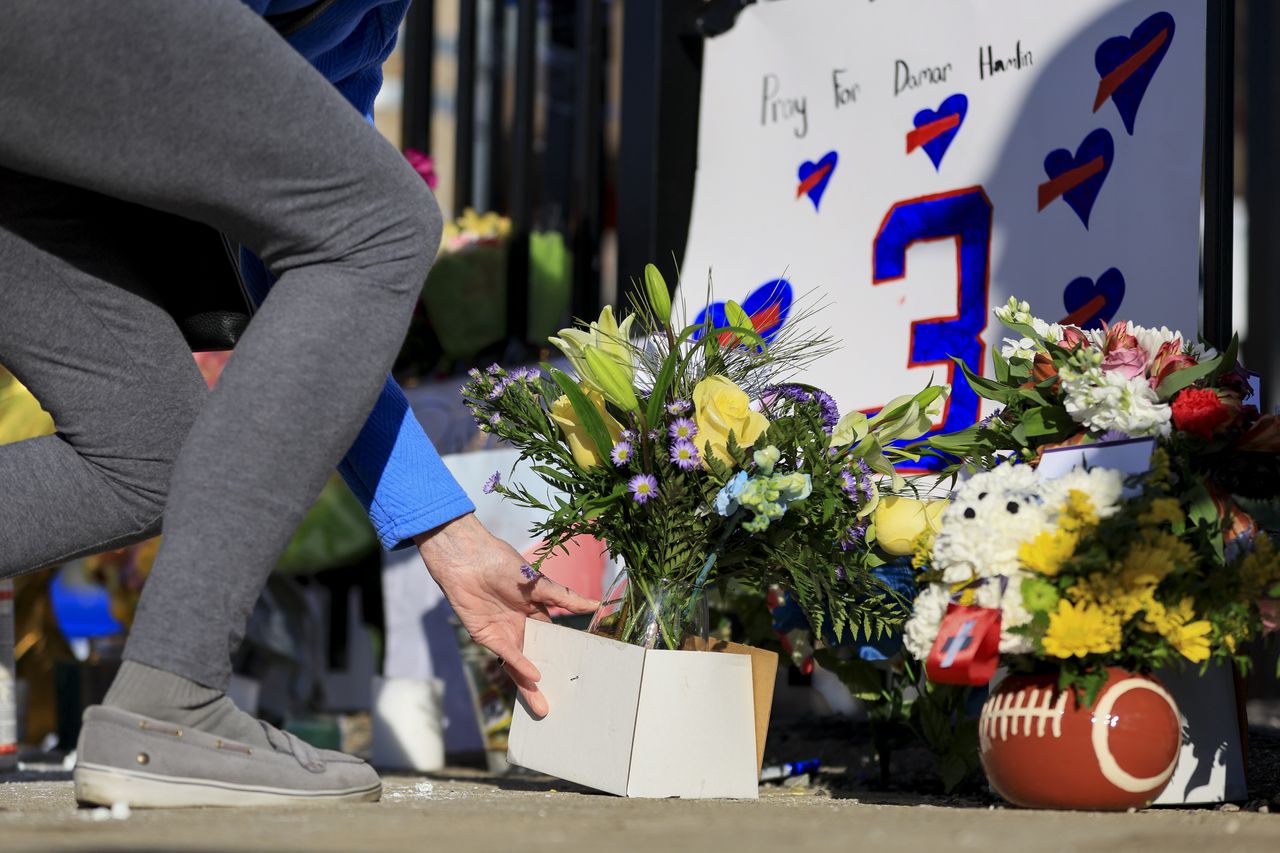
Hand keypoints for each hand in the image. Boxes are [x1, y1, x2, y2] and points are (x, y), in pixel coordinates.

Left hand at [414, 513, 597, 716]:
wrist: (467, 559)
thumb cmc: (502, 564)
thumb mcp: (539, 582)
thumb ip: (565, 598)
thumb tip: (596, 604)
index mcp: (534, 613)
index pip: (552, 639)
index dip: (564, 655)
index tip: (580, 673)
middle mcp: (520, 626)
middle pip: (537, 657)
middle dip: (549, 679)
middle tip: (566, 702)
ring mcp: (504, 633)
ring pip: (521, 664)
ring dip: (531, 686)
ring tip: (545, 708)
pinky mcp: (487, 636)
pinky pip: (507, 655)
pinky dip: (520, 666)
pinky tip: (534, 679)